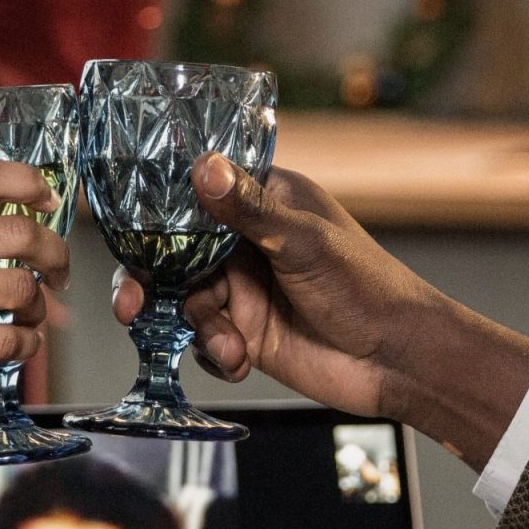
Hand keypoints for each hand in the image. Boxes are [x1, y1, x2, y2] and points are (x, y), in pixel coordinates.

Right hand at [0, 158, 71, 403]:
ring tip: (38, 306)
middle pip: (17, 233)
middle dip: (54, 248)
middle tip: (59, 261)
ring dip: (41, 300)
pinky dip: (25, 344)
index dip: (26, 179)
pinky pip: (1, 343)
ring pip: (18, 289)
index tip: (47, 193)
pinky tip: (23, 343)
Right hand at [110, 155, 528, 464]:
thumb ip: (249, 209)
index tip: (132, 241)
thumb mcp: (304, 242)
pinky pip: (205, 342)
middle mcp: (247, 243)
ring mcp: (245, 290)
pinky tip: (241, 361)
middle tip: (135, 307)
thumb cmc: (367, 287)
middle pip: (176, 256)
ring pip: (187, 304)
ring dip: (201, 328)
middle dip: (156, 285)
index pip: (195, 197)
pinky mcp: (247, 334)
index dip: (156, 219)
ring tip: (231, 345)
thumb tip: (204, 167)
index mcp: (263, 202)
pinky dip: (215, 354)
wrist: (396, 360)